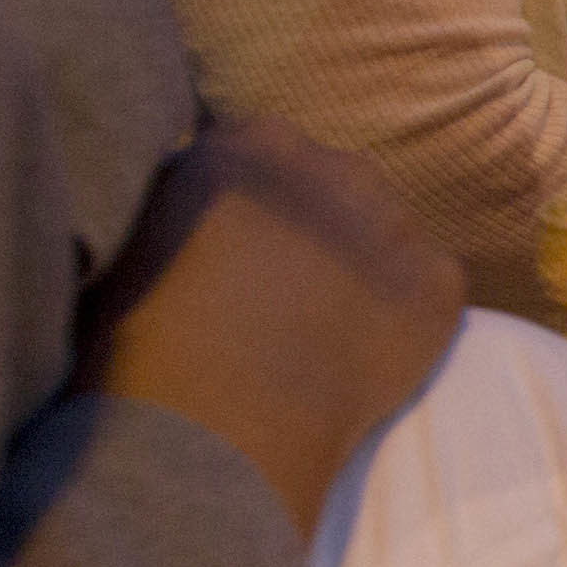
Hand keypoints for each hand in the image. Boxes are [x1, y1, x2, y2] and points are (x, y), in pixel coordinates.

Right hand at [85, 121, 466, 533]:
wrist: (215, 423)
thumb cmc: (140, 345)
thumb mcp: (129, 240)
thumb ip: (173, 198)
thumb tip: (185, 202)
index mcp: (246, 144)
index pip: (261, 147)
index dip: (252, 200)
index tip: (241, 241)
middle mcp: (327, 163)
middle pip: (330, 179)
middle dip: (311, 220)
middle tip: (285, 287)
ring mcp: (392, 221)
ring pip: (386, 227)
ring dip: (364, 260)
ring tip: (325, 325)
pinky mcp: (437, 283)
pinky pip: (432, 283)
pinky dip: (410, 312)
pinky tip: (368, 352)